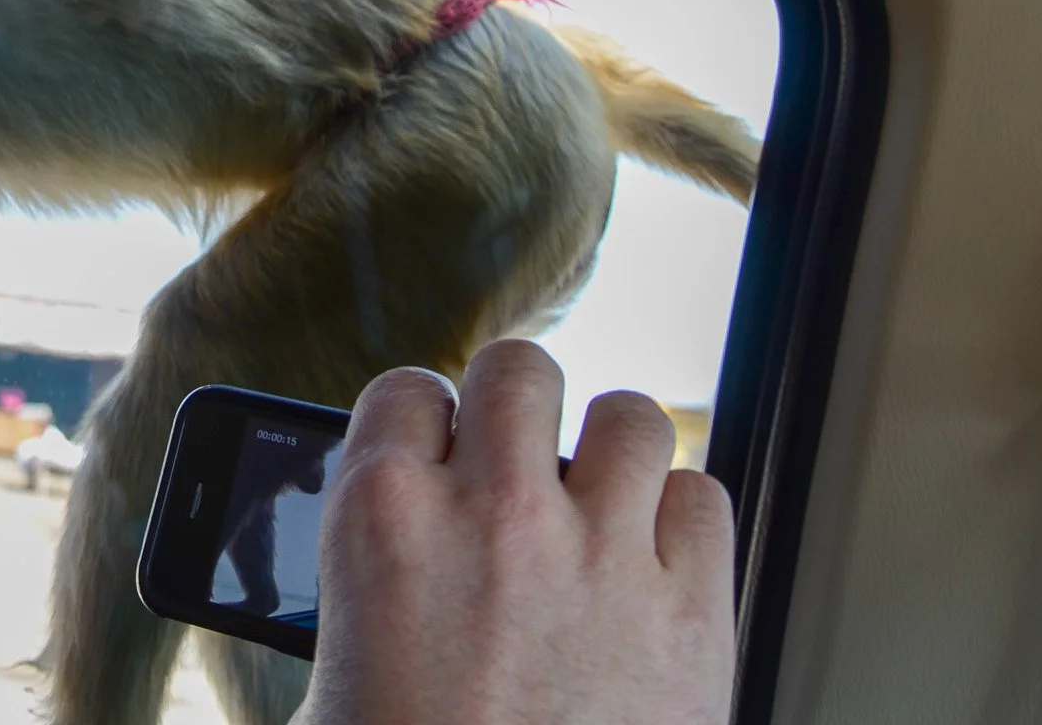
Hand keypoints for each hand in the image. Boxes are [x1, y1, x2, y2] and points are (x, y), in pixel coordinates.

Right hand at [293, 340, 734, 724]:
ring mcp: (602, 555)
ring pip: (633, 417)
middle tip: (517, 463)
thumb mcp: (333, 673)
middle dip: (517, 411)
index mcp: (382, 518)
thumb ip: (364, 573)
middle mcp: (493, 512)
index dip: (424, 423)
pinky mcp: (692, 616)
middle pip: (520, 368)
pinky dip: (684, 523)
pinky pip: (708, 501)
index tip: (436, 454)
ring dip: (613, 455)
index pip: (405, 389)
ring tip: (599, 504)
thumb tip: (384, 528)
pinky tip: (653, 564)